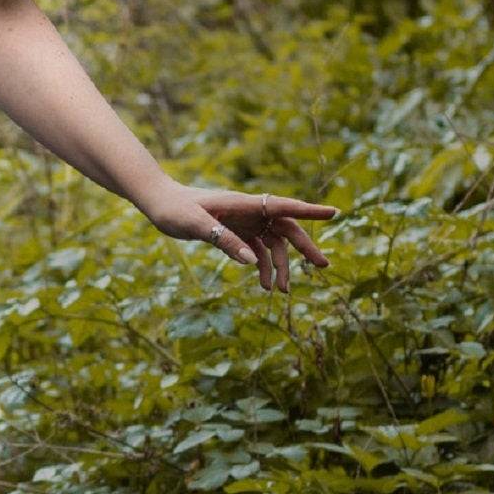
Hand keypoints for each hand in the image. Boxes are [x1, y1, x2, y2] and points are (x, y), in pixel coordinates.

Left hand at [143, 182, 338, 291]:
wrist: (159, 203)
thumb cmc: (175, 209)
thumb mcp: (196, 225)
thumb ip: (224, 241)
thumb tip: (252, 263)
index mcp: (244, 203)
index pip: (283, 206)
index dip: (309, 211)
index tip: (334, 213)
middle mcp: (249, 211)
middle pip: (286, 228)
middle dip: (304, 247)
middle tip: (323, 266)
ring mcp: (244, 222)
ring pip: (272, 243)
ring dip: (280, 265)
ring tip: (282, 291)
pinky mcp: (235, 232)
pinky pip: (256, 250)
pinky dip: (262, 266)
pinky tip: (263, 285)